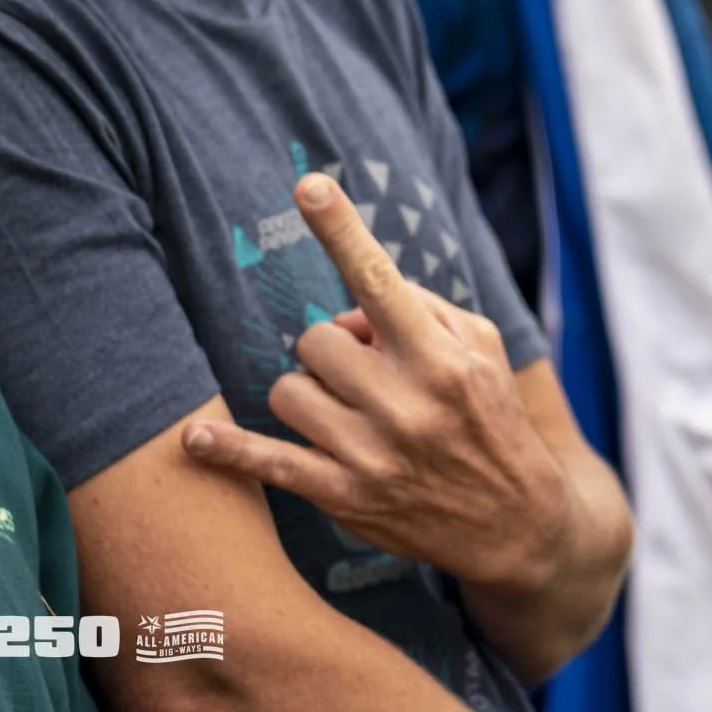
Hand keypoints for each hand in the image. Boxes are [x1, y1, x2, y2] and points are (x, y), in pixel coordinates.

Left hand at [179, 174, 571, 595]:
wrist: (519, 525)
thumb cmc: (492, 417)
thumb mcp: (481, 347)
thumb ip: (419, 307)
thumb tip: (352, 310)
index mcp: (439, 355)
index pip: (378, 278)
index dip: (341, 229)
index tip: (308, 185)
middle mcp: (404, 401)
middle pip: (313, 339)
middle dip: (331, 351)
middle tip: (366, 375)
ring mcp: (372, 453)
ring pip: (288, 391)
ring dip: (307, 395)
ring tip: (348, 414)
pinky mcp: (347, 498)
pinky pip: (271, 463)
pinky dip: (228, 450)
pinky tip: (193, 440)